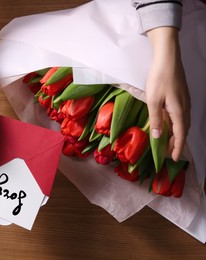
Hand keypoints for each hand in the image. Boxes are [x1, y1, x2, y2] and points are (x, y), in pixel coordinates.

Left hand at [146, 27, 190, 160]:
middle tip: (167, 153)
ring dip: (176, 134)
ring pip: (182, 122)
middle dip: (176, 142)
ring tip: (167, 142)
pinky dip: (175, 124)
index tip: (173, 158)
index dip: (177, 147)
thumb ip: (155, 119)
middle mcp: (185, 108)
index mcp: (179, 111)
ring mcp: (184, 101)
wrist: (168, 58)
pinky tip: (167, 124)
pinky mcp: (181, 96)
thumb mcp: (153, 100)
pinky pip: (180, 115)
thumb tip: (157, 136)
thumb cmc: (159, 79)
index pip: (180, 134)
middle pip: (182, 130)